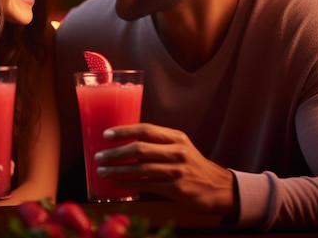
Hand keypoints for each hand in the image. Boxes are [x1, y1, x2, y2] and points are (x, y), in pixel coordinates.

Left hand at [94, 123, 235, 216]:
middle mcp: (177, 151)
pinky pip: (146, 185)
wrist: (218, 187)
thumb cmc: (192, 166)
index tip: (106, 135)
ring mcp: (177, 170)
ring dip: (117, 170)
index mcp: (176, 137)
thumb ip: (157, 144)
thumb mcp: (179, 147)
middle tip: (99, 156)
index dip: (124, 131)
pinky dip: (129, 184)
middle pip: (140, 149)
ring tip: (102, 171)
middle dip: (115, 153)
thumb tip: (125, 143)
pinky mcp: (176, 188)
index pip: (145, 129)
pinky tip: (117, 184)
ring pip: (140, 169)